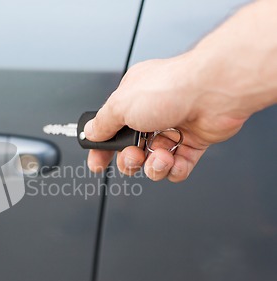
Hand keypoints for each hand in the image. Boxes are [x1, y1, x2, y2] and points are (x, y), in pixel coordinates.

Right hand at [84, 52, 250, 181]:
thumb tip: (90, 132)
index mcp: (132, 100)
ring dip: (154, 166)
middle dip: (130, 160)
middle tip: (134, 156)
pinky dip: (175, 169)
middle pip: (131, 150)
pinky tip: (175, 161)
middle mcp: (152, 113)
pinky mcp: (194, 141)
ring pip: (154, 161)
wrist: (214, 90)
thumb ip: (103, 123)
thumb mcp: (121, 105)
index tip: (97, 163)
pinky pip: (178, 166)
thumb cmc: (172, 88)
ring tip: (160, 157)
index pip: (111, 130)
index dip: (102, 149)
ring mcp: (174, 128)